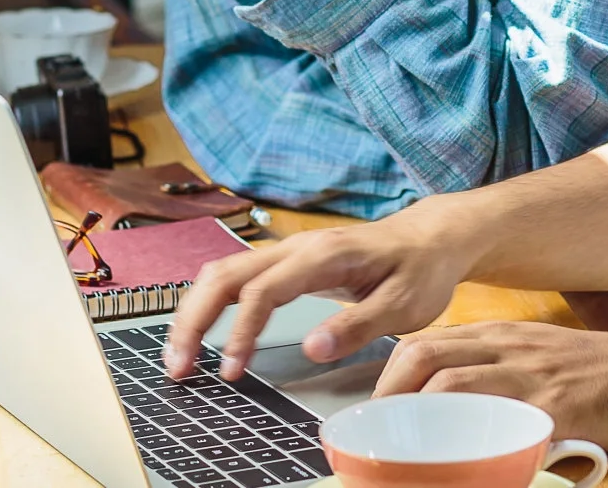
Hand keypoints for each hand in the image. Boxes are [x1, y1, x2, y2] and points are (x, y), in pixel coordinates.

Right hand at [163, 209, 473, 382]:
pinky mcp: (286, 262)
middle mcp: (296, 247)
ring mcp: (287, 252)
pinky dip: (209, 303)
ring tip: (179, 356)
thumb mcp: (404, 304)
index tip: (231, 370)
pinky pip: (234, 276)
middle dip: (194, 320)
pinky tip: (201, 332)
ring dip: (194, 312)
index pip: (263, 291)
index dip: (240, 331)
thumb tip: (313, 348)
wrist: (429, 238)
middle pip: (225, 276)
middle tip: (178, 367)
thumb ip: (358, 325)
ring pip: (222, 273)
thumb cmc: (419, 269)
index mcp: (323, 255)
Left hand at [374, 323, 607, 452]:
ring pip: (448, 384)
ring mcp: (527, 375)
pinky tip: (454, 461)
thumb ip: (497, 373)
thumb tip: (451, 407)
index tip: (377, 408)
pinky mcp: (552, 406)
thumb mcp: (539, 356)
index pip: (425, 342)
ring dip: (414, 418)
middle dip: (387, 393)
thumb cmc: (601, 372)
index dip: (390, 375)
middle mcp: (506, 347)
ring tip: (402, 448)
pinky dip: (465, 441)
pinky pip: (495, 421)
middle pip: (422, 355)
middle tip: (378, 429)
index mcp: (500, 335)